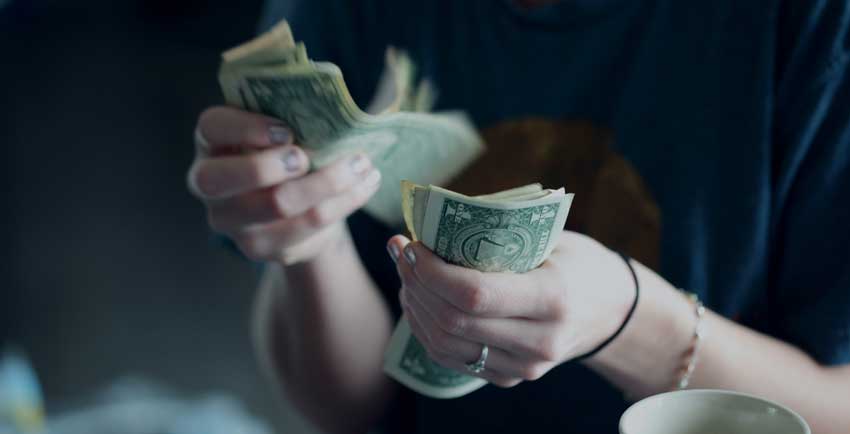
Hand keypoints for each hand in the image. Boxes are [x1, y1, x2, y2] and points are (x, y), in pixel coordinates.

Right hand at [187, 106, 381, 263]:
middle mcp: (209, 183)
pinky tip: (365, 185)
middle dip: (268, 166)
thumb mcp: (284, 131)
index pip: (211, 127)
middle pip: (220, 179)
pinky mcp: (259, 247)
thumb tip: (334, 108)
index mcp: (212, 142)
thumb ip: (294, 117)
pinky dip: (343, 202)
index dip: (245, 127)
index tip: (286, 130)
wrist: (298, 210)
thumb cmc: (289, 154)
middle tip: (307, 157)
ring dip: (326, 182)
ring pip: (275, 205)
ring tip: (361, 164)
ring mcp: (230, 220)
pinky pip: (305, 226)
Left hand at [387, 231, 634, 386]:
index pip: (474, 294)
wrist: (611, 311)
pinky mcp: (509, 377)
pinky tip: (418, 299)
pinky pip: (451, 358)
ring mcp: (524, 367)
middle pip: (453, 321)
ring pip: (444, 344)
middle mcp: (539, 341)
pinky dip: (426, 328)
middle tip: (400, 251)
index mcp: (553, 298)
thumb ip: (500, 236)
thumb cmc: (577, 262)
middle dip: (415, 283)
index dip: (431, 271)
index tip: (411, 244)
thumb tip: (433, 221)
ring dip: (415, 306)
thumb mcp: (551, 239)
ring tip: (406, 273)